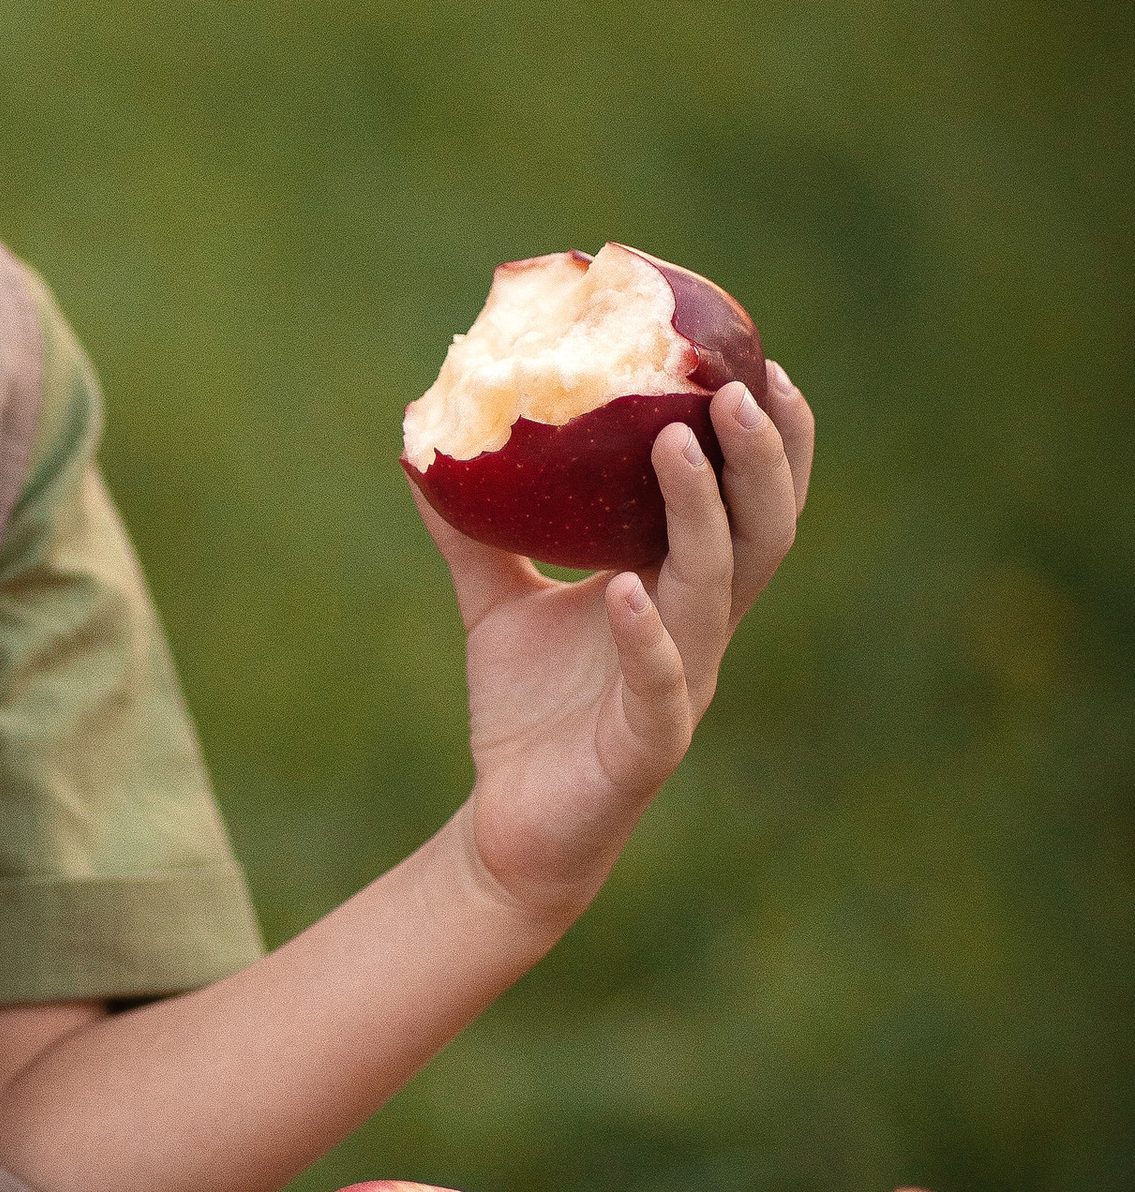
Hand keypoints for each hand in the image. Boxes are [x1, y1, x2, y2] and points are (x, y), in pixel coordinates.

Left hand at [421, 366, 815, 927]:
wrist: (508, 827)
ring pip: (718, 592)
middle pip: (761, 535)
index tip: (762, 365)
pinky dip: (646, 635)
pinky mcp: (649, 745)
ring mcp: (682, 687)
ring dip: (704, 516)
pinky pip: (659, 684)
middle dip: (760, 461)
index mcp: (679, 592)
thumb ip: (473, 527)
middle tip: (736, 390)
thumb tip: (420, 438)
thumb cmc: (524, 713)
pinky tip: (625, 591)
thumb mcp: (494, 600)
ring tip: (679, 447)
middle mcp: (699, 632)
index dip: (771, 444)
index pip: (748, 506)